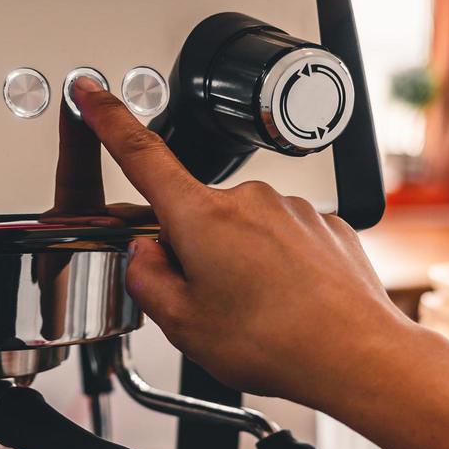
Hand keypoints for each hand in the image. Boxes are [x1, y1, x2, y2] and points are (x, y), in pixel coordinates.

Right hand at [71, 78, 420, 409]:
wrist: (358, 356)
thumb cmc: (280, 343)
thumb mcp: (184, 325)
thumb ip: (148, 281)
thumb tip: (144, 257)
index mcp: (202, 217)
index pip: (140, 154)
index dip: (107, 119)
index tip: (90, 92)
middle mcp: (248, 200)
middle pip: (194, 215)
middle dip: (192, 253)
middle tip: (211, 305)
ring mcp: (290, 209)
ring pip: (241, 232)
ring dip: (239, 265)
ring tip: (259, 315)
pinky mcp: (323, 225)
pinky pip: (282, 242)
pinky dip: (278, 271)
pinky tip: (289, 305)